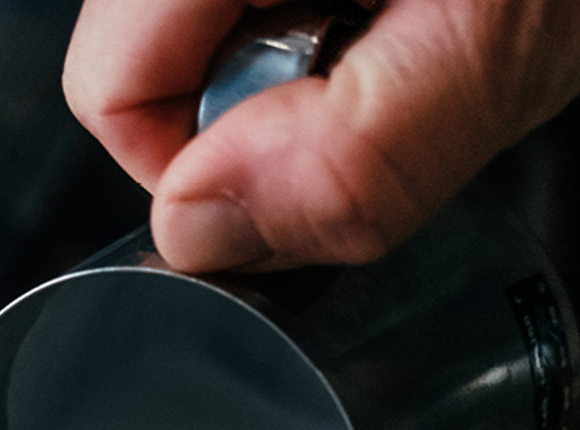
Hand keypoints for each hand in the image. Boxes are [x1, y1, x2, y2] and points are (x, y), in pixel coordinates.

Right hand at [63, 0, 579, 270]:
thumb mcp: (501, 35)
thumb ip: (357, 148)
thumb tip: (198, 229)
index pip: (106, 89)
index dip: (197, 167)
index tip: (299, 168)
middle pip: (144, 66)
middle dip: (254, 116)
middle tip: (377, 80)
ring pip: (194, 44)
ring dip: (293, 75)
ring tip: (401, 27)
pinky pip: (239, 17)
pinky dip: (314, 34)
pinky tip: (390, 6)